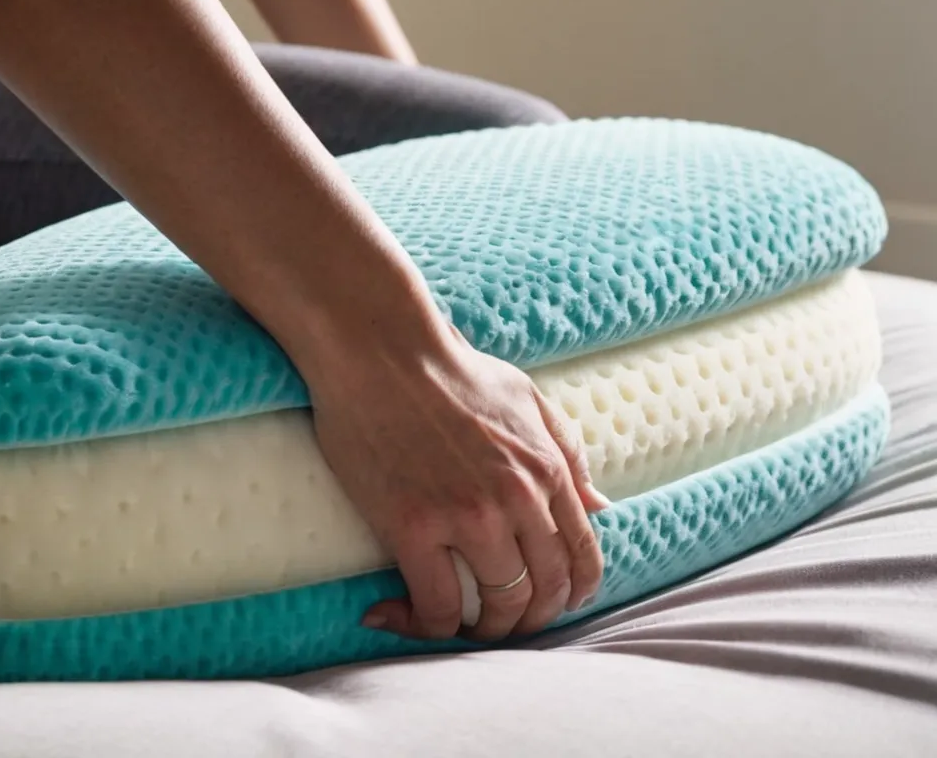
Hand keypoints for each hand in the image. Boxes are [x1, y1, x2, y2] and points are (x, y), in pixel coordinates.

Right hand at [307, 326, 608, 641]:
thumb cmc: (449, 369)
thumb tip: (600, 506)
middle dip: (529, 620)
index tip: (552, 605)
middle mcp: (518, 500)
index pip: (581, 556)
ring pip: (497, 606)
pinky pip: (435, 604)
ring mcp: (467, 517)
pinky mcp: (414, 527)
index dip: (572, 594)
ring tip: (461, 627)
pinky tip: (402, 616)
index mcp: (548, 469)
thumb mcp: (527, 399)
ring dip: (483, 630)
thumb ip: (567, 452)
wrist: (381, 351)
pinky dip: (423, 624)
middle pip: (544, 591)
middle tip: (502, 624)